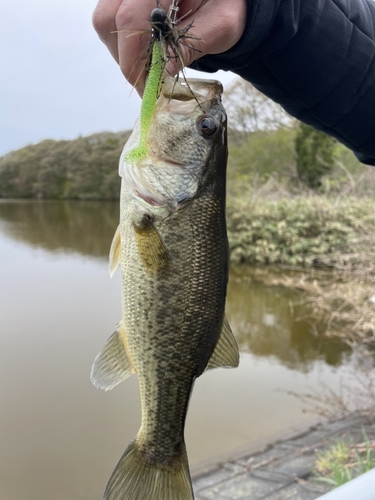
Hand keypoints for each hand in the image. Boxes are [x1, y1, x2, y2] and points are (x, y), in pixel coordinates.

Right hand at [93, 0, 246, 94]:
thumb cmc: (226, 6)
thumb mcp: (218, 28)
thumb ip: (188, 48)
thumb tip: (159, 76)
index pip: (131, 17)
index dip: (134, 57)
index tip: (146, 86)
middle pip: (109, 17)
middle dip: (126, 57)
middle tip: (147, 82)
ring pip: (105, 19)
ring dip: (123, 51)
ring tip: (148, 67)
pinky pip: (110, 19)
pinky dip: (124, 42)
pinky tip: (145, 53)